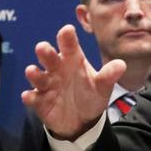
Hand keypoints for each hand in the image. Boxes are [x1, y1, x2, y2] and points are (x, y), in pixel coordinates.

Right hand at [21, 24, 125, 140]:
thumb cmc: (90, 95)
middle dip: (45, 53)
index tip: (67, 30)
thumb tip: (121, 65)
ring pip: (38, 76)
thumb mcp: (102, 86)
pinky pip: (32, 97)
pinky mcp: (39, 101)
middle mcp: (58, 69)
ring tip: (32, 71)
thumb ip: (109, 75)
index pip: (70, 47)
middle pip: (49, 58)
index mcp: (74, 61)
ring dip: (35, 74)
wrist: (82, 120)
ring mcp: (47, 85)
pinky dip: (30, 96)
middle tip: (42, 47)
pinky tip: (29, 96)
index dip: (67, 38)